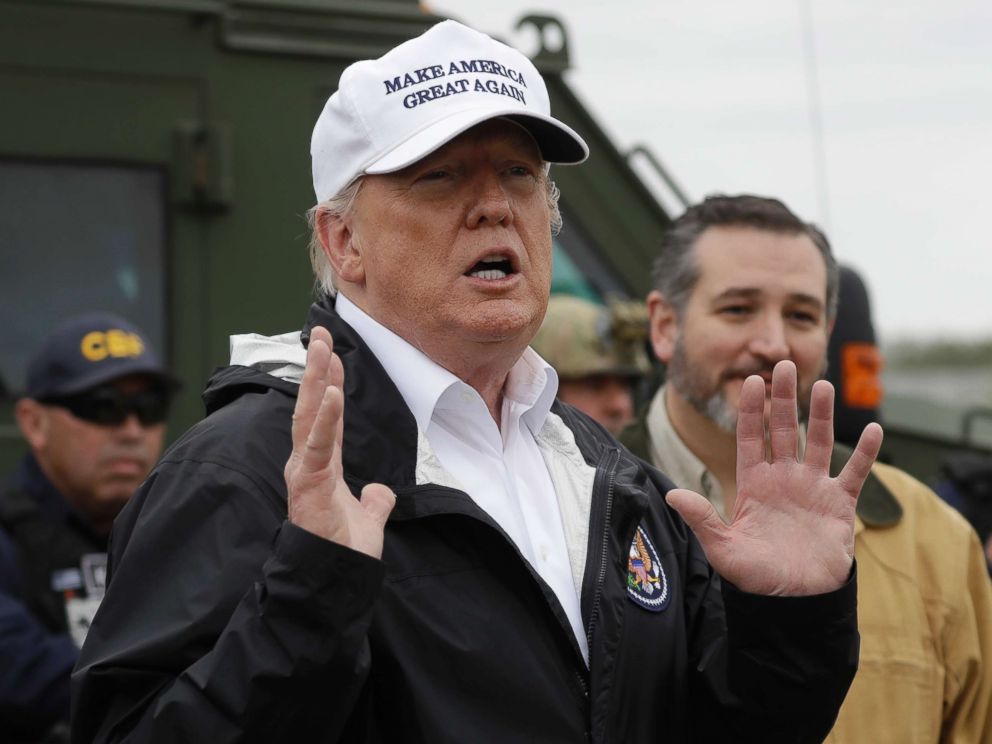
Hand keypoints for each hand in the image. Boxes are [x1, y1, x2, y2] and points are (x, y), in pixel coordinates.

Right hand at [283, 326, 395, 557]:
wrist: (335, 578)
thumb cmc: (344, 550)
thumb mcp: (368, 518)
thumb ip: (374, 502)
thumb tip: (381, 493)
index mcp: (321, 465)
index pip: (325, 416)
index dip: (328, 383)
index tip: (332, 353)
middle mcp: (308, 462)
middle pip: (311, 406)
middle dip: (315, 368)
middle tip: (320, 334)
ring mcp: (305, 471)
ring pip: (308, 417)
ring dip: (314, 380)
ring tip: (321, 348)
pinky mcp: (307, 483)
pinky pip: (317, 446)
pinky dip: (324, 419)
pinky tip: (331, 394)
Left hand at [665, 360, 882, 595]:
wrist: (793, 601)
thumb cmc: (755, 577)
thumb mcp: (723, 548)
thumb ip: (702, 520)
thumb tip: (671, 496)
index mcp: (753, 484)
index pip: (749, 438)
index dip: (750, 410)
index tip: (751, 381)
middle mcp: (783, 479)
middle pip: (782, 430)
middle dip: (782, 398)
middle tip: (782, 363)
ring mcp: (812, 489)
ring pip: (818, 442)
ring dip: (821, 415)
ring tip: (822, 385)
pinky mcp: (839, 505)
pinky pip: (853, 473)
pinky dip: (865, 453)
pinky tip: (873, 428)